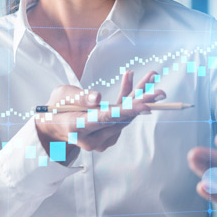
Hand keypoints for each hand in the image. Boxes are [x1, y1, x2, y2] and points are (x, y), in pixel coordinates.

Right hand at [34, 70, 163, 160]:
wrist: (54, 125)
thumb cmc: (56, 107)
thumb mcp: (63, 96)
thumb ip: (80, 97)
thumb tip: (98, 98)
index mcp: (77, 127)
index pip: (105, 118)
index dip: (126, 111)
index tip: (145, 106)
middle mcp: (91, 138)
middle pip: (121, 118)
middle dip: (141, 101)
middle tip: (161, 92)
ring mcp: (100, 141)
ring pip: (125, 116)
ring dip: (138, 96)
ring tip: (151, 76)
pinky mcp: (108, 137)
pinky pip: (122, 117)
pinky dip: (129, 100)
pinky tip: (131, 81)